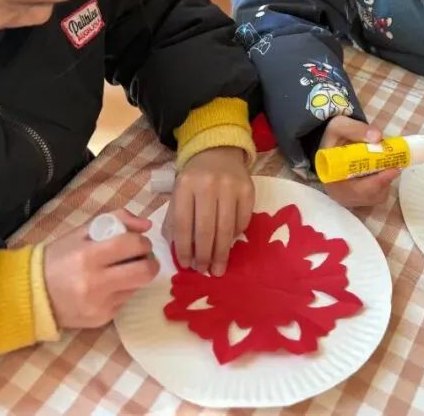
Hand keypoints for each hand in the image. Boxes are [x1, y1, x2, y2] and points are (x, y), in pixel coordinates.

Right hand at [44, 208, 158, 329]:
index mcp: (87, 256)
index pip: (132, 245)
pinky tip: (106, 286)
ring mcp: (99, 305)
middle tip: (142, 257)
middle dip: (150, 262)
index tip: (139, 242)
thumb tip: (147, 225)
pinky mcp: (101, 319)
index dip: (142, 241)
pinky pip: (125, 301)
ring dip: (135, 276)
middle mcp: (94, 283)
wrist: (32, 294)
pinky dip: (122, 290)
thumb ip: (117, 220)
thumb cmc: (59, 258)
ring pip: (137, 287)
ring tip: (118, 270)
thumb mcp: (82, 232)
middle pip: (144, 272)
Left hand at [163, 146, 253, 275]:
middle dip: (205, 255)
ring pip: (226, 228)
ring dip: (222, 252)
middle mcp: (208, 184)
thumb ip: (175, 221)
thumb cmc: (194, 179)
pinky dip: (235, 235)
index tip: (186, 266)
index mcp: (185, 186)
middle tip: (204, 271)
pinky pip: (243, 221)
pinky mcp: (248, 189)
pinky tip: (229, 242)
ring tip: (218, 268)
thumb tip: (178, 253)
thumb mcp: (178, 194)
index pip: (183, 224)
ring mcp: (230, 186)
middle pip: (206, 229)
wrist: (217, 152)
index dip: (184, 248)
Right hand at [318, 116, 397, 207]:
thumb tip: (378, 136)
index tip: (393, 170)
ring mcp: (349, 198)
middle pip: (368, 196)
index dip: (376, 183)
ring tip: (385, 165)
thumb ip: (357, 130)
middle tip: (395, 165)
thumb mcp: (341, 126)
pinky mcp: (358, 198)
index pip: (355, 189)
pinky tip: (381, 171)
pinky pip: (377, 197)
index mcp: (331, 178)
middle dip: (385, 181)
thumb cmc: (334, 136)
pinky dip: (384, 184)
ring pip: (375, 197)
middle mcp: (339, 193)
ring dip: (385, 182)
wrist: (331, 141)